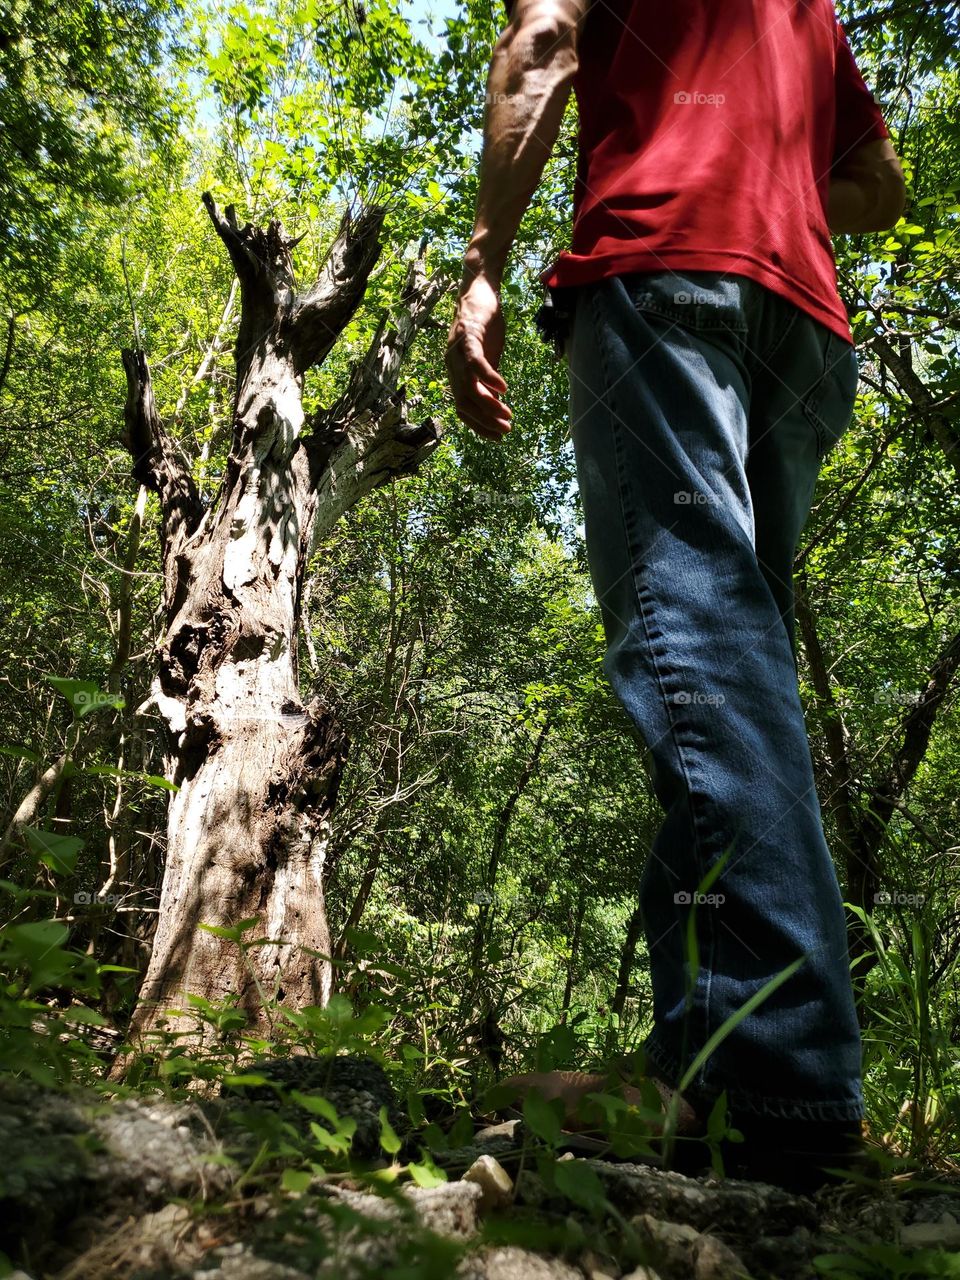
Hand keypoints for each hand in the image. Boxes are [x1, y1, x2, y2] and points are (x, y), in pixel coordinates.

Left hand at [445, 274, 512, 440]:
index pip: (462, 408)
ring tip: (507, 415)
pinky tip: (504, 388)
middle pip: (464, 402)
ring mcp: (457, 351)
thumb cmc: (485, 325)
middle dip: (485, 421)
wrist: (480, 290)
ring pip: (468, 387)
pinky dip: (488, 378)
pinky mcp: (467, 336)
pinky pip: (475, 362)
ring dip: (488, 405)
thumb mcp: (489, 358)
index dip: (478, 425)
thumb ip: (488, 381)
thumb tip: (496, 405)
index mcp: (456, 373)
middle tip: (506, 431)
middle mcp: (451, 365)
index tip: (497, 437)